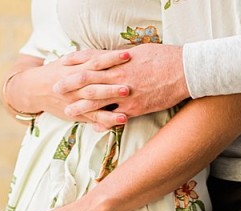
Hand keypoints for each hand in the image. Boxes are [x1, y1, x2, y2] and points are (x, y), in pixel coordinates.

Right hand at [4, 55, 120, 130]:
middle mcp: (76, 87)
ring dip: (110, 106)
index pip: (96, 62)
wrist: (34, 90)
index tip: (127, 55)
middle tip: (128, 87)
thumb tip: (110, 51)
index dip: (111, 58)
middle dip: (111, 87)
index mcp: (75, 70)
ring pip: (94, 104)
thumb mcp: (68, 61)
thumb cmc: (56, 72)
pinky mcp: (77, 114)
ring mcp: (76, 102)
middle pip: (95, 85)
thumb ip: (87, 58)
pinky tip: (120, 121)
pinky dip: (106, 120)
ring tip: (126, 110)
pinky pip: (92, 118)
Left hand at [55, 44, 187, 122]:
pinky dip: (103, 123)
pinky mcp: (135, 108)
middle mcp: (119, 77)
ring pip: (97, 101)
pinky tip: (93, 128)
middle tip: (55, 88)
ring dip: (81, 107)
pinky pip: (115, 117)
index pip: (92, 60)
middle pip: (88, 80)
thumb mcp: (140, 52)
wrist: (186, 70)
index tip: (62, 64)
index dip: (76, 62)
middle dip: (70, 85)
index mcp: (120, 61)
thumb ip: (122, 57)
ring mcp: (126, 94)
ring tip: (68, 112)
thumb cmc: (165, 58)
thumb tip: (111, 57)